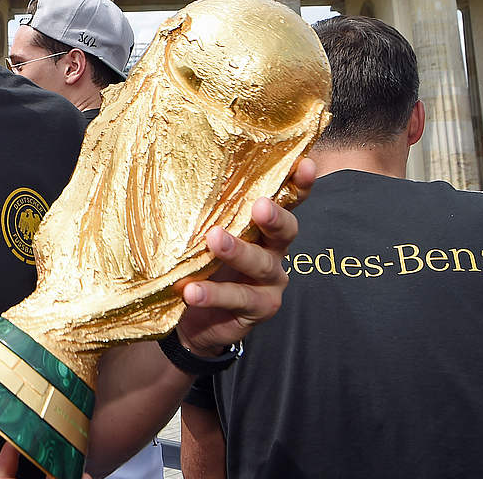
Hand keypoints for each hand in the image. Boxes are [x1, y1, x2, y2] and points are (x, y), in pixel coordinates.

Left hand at [174, 157, 314, 356]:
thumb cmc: (200, 264)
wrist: (192, 318)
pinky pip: (237, 298)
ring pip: (260, 264)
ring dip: (238, 251)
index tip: (304, 164)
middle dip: (275, 218)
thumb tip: (177, 174)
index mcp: (264, 226)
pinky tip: (192, 291)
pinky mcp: (260, 308)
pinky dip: (213, 294)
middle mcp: (274, 250)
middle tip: (260, 206)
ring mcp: (270, 281)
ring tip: (214, 240)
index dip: (299, 183)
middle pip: (285, 230)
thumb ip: (206, 211)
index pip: (288, 200)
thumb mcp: (204, 234)